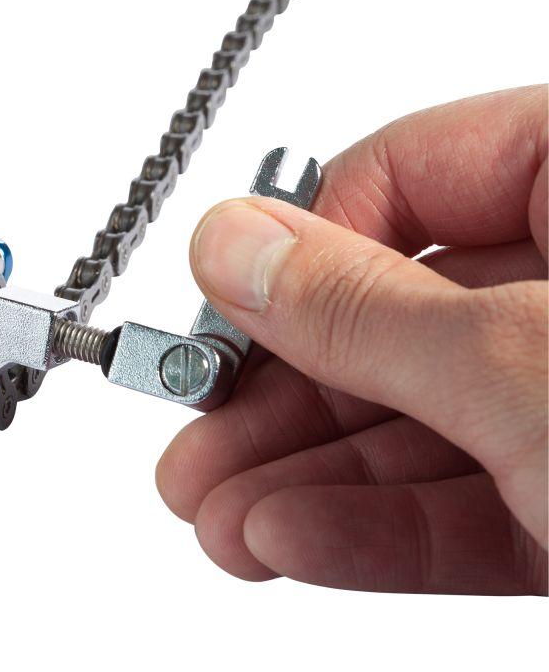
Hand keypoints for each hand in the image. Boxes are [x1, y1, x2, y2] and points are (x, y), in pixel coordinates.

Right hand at [157, 86, 547, 593]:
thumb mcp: (520, 362)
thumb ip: (362, 309)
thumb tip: (233, 247)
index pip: (409, 172)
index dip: (298, 248)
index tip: (222, 318)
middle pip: (397, 317)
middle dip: (280, 397)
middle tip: (193, 440)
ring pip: (426, 423)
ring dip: (307, 478)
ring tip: (217, 518)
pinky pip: (477, 500)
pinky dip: (381, 529)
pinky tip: (290, 537)